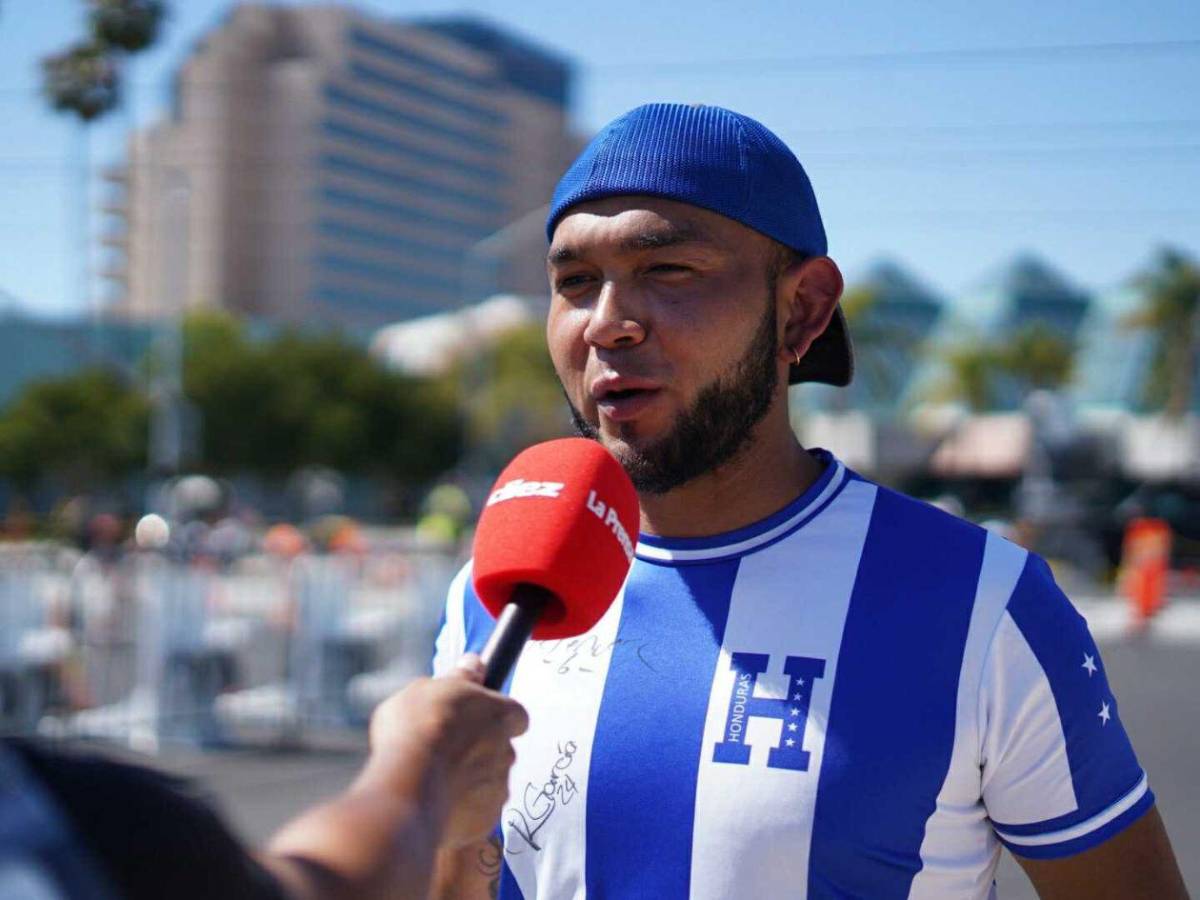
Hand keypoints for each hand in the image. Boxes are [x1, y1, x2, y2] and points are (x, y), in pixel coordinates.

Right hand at [365, 655, 527, 848]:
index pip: (516, 714)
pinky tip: (433, 802)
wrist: (406, 788)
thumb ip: (458, 678)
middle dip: (479, 750)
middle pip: (500, 749)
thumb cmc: (416, 730)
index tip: (473, 718)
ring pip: (489, 782)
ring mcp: (498, 790)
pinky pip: (475, 813)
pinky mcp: (485, 823)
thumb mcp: (427, 688)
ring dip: (469, 781)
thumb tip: (474, 663)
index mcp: (501, 714)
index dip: (495, 716)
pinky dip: (460, 809)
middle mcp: (508, 752)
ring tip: (432, 779)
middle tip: (444, 749)